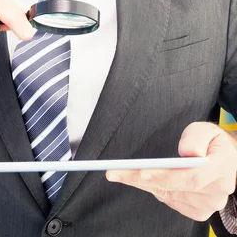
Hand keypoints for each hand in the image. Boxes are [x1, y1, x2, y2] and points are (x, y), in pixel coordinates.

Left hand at [106, 122, 236, 221]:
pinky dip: (154, 190)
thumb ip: (197, 137)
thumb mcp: (206, 129)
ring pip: (169, 195)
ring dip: (143, 185)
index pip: (191, 177)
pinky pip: (171, 201)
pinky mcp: (199, 211)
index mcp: (222, 168)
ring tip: (120, 173)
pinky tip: (141, 180)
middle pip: (175, 188)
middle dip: (142, 180)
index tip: (141, 172)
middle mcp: (217, 191)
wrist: (226, 161)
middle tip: (115, 173)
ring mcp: (209, 205)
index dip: (165, 176)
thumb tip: (188, 152)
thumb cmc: (212, 143)